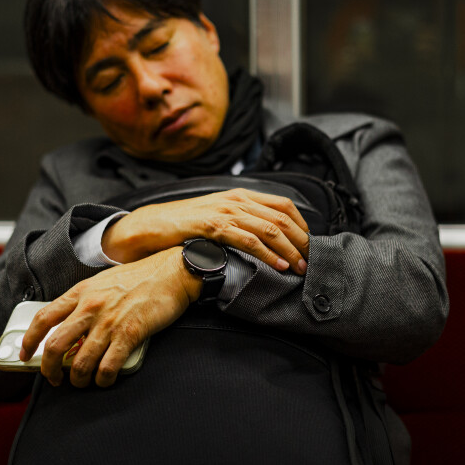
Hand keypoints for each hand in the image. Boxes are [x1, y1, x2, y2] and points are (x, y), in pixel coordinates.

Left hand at [19, 247, 200, 387]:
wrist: (173, 272)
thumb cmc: (141, 277)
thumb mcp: (103, 281)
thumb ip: (84, 301)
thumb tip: (71, 325)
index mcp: (81, 292)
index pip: (43, 318)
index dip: (29, 340)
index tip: (26, 353)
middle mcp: (90, 307)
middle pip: (54, 346)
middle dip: (48, 369)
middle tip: (54, 378)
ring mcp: (109, 322)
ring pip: (79, 363)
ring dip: (77, 379)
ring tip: (82, 381)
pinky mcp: (130, 334)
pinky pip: (107, 367)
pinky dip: (102, 379)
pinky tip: (104, 378)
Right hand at [102, 188, 309, 273]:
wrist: (154, 224)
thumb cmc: (187, 224)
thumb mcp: (219, 215)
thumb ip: (242, 220)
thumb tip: (269, 238)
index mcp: (241, 195)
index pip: (284, 205)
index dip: (302, 226)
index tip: (310, 245)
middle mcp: (237, 199)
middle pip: (283, 218)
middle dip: (301, 242)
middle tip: (310, 261)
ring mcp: (226, 211)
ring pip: (270, 229)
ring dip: (290, 251)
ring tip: (299, 268)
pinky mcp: (214, 226)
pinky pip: (249, 240)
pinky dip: (268, 255)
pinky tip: (278, 266)